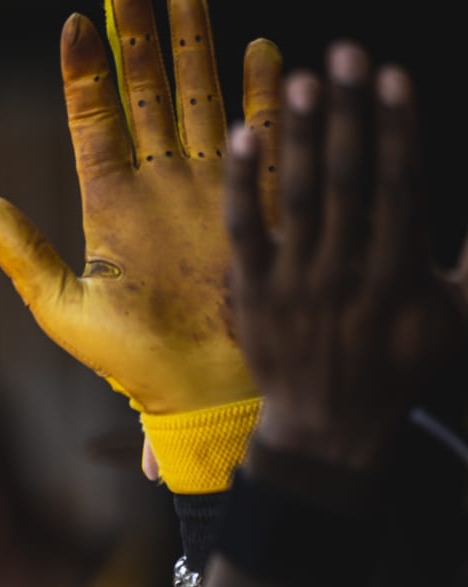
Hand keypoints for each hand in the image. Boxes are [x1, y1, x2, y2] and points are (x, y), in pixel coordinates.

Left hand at [0, 0, 281, 415]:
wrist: (205, 393)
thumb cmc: (132, 362)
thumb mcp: (62, 307)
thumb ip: (20, 249)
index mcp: (111, 202)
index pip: (94, 119)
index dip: (85, 71)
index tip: (76, 23)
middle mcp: (161, 182)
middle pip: (149, 90)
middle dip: (144, 34)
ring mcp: (210, 184)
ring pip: (202, 95)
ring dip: (196, 43)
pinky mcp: (257, 200)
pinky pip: (262, 133)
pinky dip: (262, 91)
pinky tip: (258, 47)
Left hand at [225, 46, 467, 472]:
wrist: (327, 429)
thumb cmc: (398, 366)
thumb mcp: (456, 316)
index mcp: (397, 274)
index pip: (398, 186)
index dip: (396, 130)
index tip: (393, 78)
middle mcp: (345, 272)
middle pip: (347, 180)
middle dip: (349, 113)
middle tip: (348, 54)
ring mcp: (295, 282)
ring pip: (297, 197)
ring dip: (299, 135)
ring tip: (302, 79)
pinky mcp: (253, 292)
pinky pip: (245, 229)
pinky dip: (243, 183)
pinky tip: (243, 134)